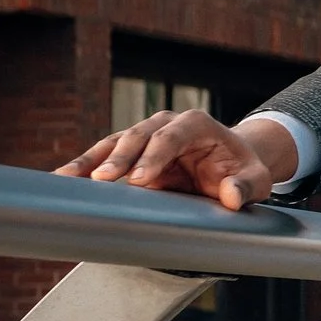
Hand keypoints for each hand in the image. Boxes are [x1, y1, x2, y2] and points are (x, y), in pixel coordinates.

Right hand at [57, 109, 296, 213]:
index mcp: (196, 124)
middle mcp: (167, 124)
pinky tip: (65, 179)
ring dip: (92, 160)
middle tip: (102, 179)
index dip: (154, 156)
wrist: (233, 166)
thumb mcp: (256, 180)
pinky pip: (106, 157)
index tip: (139, 180)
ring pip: (115, 143)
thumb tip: (231, 196)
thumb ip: (246, 187)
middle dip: (119, 157)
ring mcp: (147, 136)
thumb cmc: (244, 171)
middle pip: (138, 136)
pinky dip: (87, 167)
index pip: (171, 136)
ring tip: (67, 177)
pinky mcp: (133, 153)